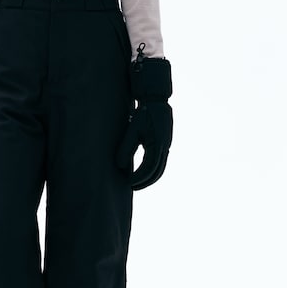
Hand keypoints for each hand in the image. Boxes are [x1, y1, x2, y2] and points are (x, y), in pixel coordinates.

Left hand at [116, 48, 172, 190]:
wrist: (156, 99)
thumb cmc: (143, 113)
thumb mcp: (132, 130)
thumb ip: (125, 148)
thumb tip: (119, 166)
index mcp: (158, 145)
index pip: (148, 169)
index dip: (138, 178)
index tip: (128, 183)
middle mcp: (165, 147)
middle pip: (158, 172)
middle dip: (145, 182)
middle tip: (133, 187)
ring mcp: (167, 144)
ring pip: (161, 167)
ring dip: (151, 177)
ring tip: (138, 182)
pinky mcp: (166, 142)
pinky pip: (162, 160)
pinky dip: (154, 168)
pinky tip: (145, 170)